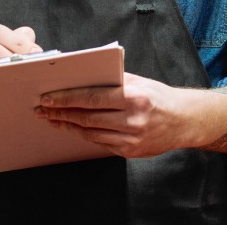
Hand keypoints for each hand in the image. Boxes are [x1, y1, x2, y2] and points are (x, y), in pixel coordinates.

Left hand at [35, 72, 192, 158]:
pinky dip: (84, 134)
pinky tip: (73, 128)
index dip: (66, 99)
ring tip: (53, 119)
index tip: (48, 98)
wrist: (183, 121)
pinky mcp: (130, 151)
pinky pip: (100, 142)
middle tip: (44, 110)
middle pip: (87, 117)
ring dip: (68, 126)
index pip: (92, 98)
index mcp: (134, 97)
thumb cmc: (159, 96)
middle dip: (61, 113)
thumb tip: (83, 76)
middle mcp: (132, 119)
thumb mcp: (139, 81)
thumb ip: (113, 79)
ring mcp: (131, 138)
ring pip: (90, 132)